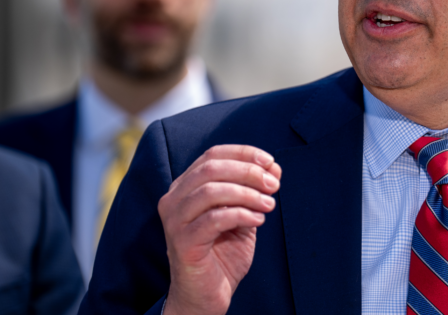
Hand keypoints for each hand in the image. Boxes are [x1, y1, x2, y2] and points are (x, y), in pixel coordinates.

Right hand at [158, 145, 281, 314]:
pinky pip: (213, 219)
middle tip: (273, 185)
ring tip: (269, 204)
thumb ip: (253, 191)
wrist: (207, 295)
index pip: (213, 155)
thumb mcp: (243, 215)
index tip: (271, 162)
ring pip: (210, 191)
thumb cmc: (223, 254)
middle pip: (211, 168)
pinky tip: (258, 220)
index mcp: (186, 186)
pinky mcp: (182, 242)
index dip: (244, 153)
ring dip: (247, 194)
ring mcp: (174, 220)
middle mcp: (174, 199)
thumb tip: (274, 168)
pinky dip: (241, 214)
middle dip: (248, 172)